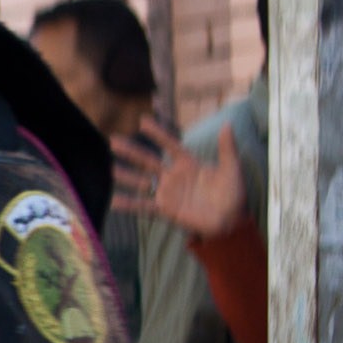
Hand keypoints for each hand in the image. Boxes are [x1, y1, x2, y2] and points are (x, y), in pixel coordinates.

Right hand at [110, 122, 248, 241]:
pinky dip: (129, 204)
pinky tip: (113, 201)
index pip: (170, 145)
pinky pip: (143, 206)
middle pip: (148, 161)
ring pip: (142, 182)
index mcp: (189, 164)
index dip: (157, 133)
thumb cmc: (233, 195)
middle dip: (131, 151)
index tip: (142, 121)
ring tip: (109, 168)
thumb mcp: (232, 169)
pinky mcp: (165, 210)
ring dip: (125, 175)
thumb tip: (227, 123)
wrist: (230, 221)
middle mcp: (174, 176)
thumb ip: (227, 148)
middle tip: (113, 141)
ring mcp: (167, 193)